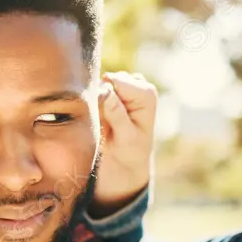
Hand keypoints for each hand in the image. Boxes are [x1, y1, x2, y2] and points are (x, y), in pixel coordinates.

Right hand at [91, 71, 157, 216]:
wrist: (126, 161)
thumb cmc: (130, 152)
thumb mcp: (126, 137)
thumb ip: (117, 114)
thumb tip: (106, 91)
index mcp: (146, 94)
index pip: (115, 81)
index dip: (106, 98)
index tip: (109, 119)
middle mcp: (138, 85)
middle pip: (106, 80)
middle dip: (102, 99)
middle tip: (108, 122)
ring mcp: (126, 86)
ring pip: (99, 84)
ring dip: (98, 102)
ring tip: (106, 122)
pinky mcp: (114, 90)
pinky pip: (95, 90)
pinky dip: (95, 103)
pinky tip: (103, 118)